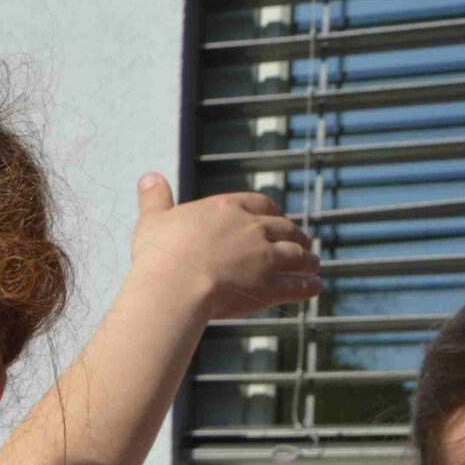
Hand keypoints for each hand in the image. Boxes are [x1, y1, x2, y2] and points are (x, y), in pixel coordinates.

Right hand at [130, 174, 321, 320]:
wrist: (174, 287)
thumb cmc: (160, 255)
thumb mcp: (152, 221)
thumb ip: (155, 199)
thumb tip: (149, 176)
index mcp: (227, 209)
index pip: (259, 203)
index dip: (270, 211)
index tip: (276, 218)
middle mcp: (253, 229)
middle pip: (283, 228)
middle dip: (295, 236)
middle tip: (303, 243)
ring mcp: (265, 258)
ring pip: (296, 255)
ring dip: (307, 260)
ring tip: (313, 265)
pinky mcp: (270, 286)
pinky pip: (297, 285)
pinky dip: (308, 286)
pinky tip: (315, 287)